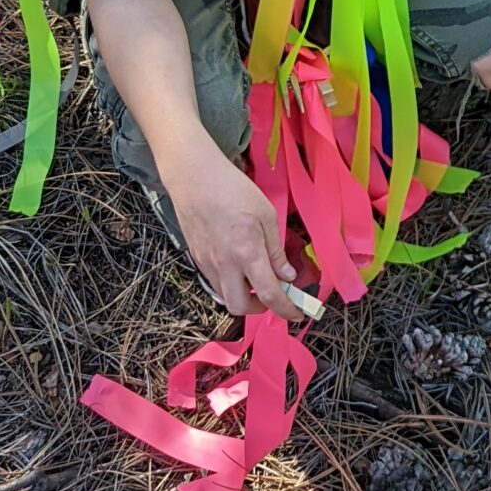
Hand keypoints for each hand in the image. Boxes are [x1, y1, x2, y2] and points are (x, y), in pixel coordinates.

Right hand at [164, 139, 298, 320]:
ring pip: (225, 298)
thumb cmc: (233, 189)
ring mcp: (207, 263)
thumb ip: (276, 251)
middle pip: (240, 307)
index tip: (297, 313)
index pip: (269, 294)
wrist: (193, 177)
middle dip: (260, 308)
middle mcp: (225, 264)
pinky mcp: (197, 258)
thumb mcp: (266, 214)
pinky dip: (230, 284)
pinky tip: (238, 267)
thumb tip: (287, 276)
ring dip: (243, 297)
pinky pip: (215, 283)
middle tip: (273, 293)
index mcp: (247, 252)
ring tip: (256, 278)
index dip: (286, 309)